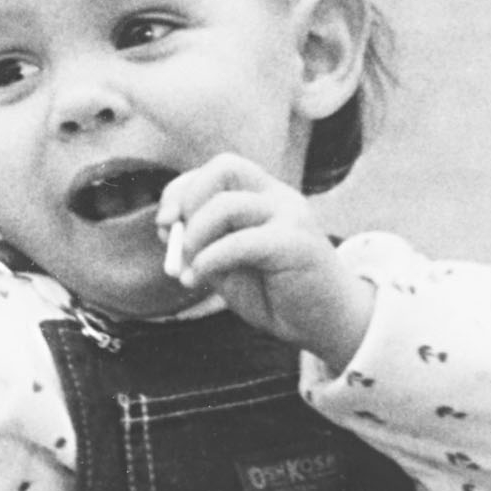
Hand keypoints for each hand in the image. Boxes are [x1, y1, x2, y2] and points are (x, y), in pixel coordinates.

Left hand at [156, 154, 377, 364]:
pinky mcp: (295, 243)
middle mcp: (279, 197)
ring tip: (189, 270)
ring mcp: (290, 216)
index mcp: (265, 196)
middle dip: (187, 198)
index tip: (164, 224)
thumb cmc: (277, 294)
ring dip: (194, 237)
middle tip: (173, 236)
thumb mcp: (228, 266)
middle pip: (224, 167)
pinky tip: (199, 280)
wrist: (326, 323)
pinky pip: (238, 242)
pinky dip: (208, 260)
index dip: (182, 189)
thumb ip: (203, 244)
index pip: (218, 169)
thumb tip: (166, 226)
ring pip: (226, 205)